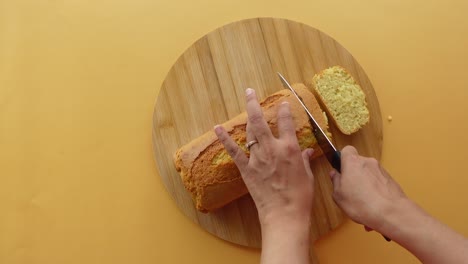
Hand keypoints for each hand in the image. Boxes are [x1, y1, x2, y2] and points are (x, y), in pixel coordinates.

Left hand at [214, 88, 314, 227]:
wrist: (285, 215)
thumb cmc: (300, 197)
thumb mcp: (308, 175)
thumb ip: (304, 160)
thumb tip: (306, 151)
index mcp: (290, 148)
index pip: (287, 122)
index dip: (284, 110)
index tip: (283, 103)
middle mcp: (273, 149)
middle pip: (261, 121)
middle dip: (254, 103)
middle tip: (250, 92)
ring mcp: (258, 158)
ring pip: (249, 132)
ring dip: (246, 117)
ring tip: (245, 104)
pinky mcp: (247, 169)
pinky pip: (234, 151)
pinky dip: (224, 139)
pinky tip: (217, 128)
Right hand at [330, 146, 406, 231]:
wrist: (391, 213)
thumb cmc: (363, 204)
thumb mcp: (339, 196)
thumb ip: (335, 182)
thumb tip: (335, 175)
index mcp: (352, 162)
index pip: (346, 150)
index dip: (342, 159)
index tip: (340, 171)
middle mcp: (368, 162)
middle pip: (358, 164)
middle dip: (354, 175)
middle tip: (349, 190)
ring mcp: (381, 170)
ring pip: (368, 174)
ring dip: (365, 184)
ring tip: (362, 201)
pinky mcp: (391, 179)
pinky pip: (378, 182)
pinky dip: (375, 190)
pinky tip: (373, 204)